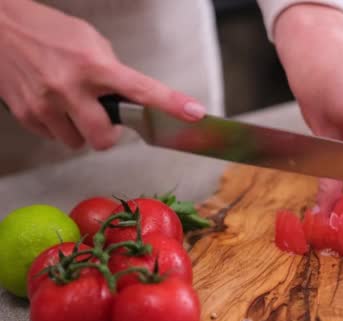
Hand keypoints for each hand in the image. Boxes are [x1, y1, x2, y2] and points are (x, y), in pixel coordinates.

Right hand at [0, 1, 205, 149]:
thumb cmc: (48, 30)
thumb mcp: (89, 41)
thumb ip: (112, 70)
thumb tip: (129, 96)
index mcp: (94, 66)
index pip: (141, 90)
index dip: (171, 104)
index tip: (194, 114)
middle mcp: (71, 88)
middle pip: (104, 139)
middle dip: (109, 135)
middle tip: (105, 118)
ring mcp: (45, 105)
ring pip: (77, 143)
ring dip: (82, 131)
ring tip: (72, 106)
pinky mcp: (26, 115)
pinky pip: (54, 137)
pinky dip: (59, 127)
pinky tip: (53, 105)